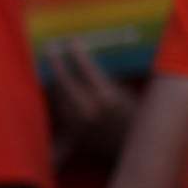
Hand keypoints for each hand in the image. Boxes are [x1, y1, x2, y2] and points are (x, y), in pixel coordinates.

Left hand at [45, 42, 135, 162]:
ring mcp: (77, 123)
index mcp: (106, 96)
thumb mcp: (126, 92)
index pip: (84, 67)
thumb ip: (106, 78)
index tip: (70, 39)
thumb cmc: (137, 116)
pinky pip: (59, 111)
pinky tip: (54, 86)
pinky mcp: (72, 133)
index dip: (76, 51)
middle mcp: (88, 109)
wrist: (135, 148)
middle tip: (51, 47)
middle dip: (56, 62)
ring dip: (54, 79)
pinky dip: (57, 97)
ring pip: (57, 96)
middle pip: (63, 81)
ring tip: (51, 63)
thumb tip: (87, 62)